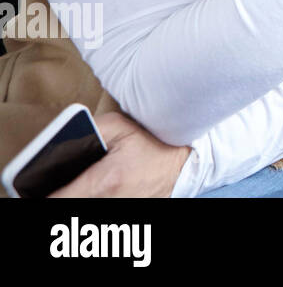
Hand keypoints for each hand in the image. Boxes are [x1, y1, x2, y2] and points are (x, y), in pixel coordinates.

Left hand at [49, 112, 191, 197]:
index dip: (43, 193)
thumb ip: (87, 130)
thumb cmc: (154, 143)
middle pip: (67, 204)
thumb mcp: (120, 126)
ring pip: (82, 210)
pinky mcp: (125, 214)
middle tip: (64, 180)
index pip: (56, 200)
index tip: (40, 185)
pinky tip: (100, 188)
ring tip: (88, 181)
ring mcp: (118, 211)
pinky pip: (96, 208)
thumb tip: (62, 140)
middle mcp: (110, 202)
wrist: (185, 163)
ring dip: (78, 196)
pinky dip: (93, 199)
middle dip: (60, 192)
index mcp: (105, 181)